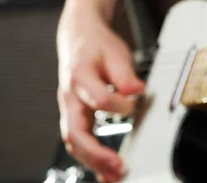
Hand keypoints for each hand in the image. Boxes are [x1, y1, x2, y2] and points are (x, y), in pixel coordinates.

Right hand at [57, 7, 144, 182]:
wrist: (78, 38)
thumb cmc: (97, 45)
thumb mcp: (115, 51)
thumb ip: (125, 73)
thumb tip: (136, 91)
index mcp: (80, 76)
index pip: (96, 99)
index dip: (118, 104)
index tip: (134, 103)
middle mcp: (70, 97)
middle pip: (74, 132)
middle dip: (95, 152)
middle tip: (118, 165)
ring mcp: (69, 108)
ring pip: (73, 142)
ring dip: (93, 162)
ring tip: (114, 176)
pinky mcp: (75, 115)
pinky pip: (78, 141)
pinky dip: (91, 158)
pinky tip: (106, 172)